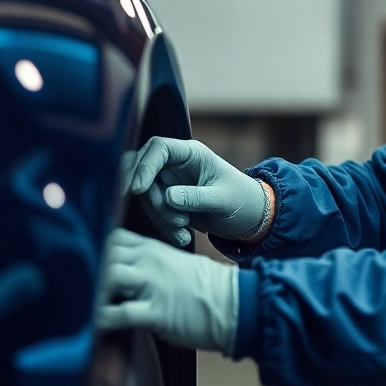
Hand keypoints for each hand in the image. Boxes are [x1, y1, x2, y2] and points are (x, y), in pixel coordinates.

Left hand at [95, 228, 237, 355]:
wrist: (233, 304)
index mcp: (151, 249)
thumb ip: (149, 260)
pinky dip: (105, 318)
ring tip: (88, 302)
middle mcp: (148, 262)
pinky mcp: (157, 312)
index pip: (111, 238)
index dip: (95, 248)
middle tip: (82, 285)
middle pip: (105, 253)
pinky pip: (123, 313)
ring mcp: (152, 286)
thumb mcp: (175, 261)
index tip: (86, 263)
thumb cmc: (206, 286)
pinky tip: (98, 323)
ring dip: (96, 290)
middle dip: (91, 268)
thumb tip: (128, 268)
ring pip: (110, 275)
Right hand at [126, 137, 268, 245]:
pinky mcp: (168, 203)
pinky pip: (154, 213)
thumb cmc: (242, 201)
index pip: (158, 148)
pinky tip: (184, 236)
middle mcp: (176, 165)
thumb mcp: (223, 200)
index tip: (137, 190)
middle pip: (145, 174)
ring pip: (147, 197)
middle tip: (177, 220)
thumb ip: (196, 197)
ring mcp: (170, 183)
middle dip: (154, 200)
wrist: (248, 218)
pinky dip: (165, 227)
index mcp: (191, 154)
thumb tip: (168, 196)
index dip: (144, 166)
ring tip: (186, 231)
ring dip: (162, 218)